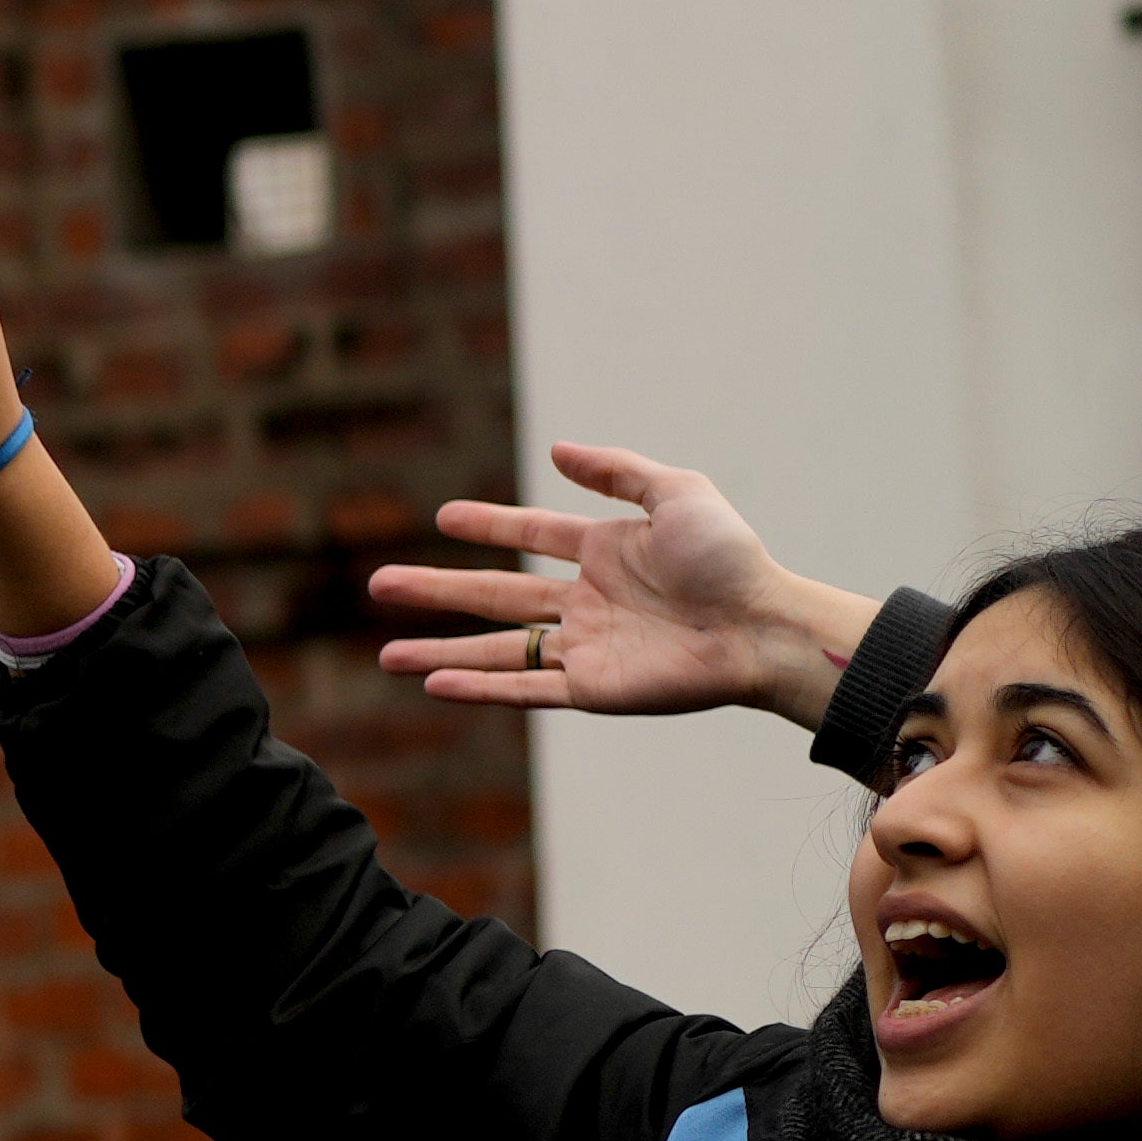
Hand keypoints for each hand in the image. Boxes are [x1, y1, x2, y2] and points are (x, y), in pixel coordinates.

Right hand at [366, 443, 876, 722]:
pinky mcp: (591, 689)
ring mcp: (585, 648)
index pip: (531, 535)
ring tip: (386, 656)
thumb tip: (553, 451)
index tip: (444, 518)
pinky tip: (435, 684)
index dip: (489, 525)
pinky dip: (479, 687)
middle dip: (435, 591)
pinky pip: (524, 688)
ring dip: (439, 651)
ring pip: (496, 649)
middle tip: (378, 584)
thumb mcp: (677, 493)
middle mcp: (587, 602)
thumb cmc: (730, 559)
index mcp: (605, 553)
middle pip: (494, 596)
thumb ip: (616, 472)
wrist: (762, 626)